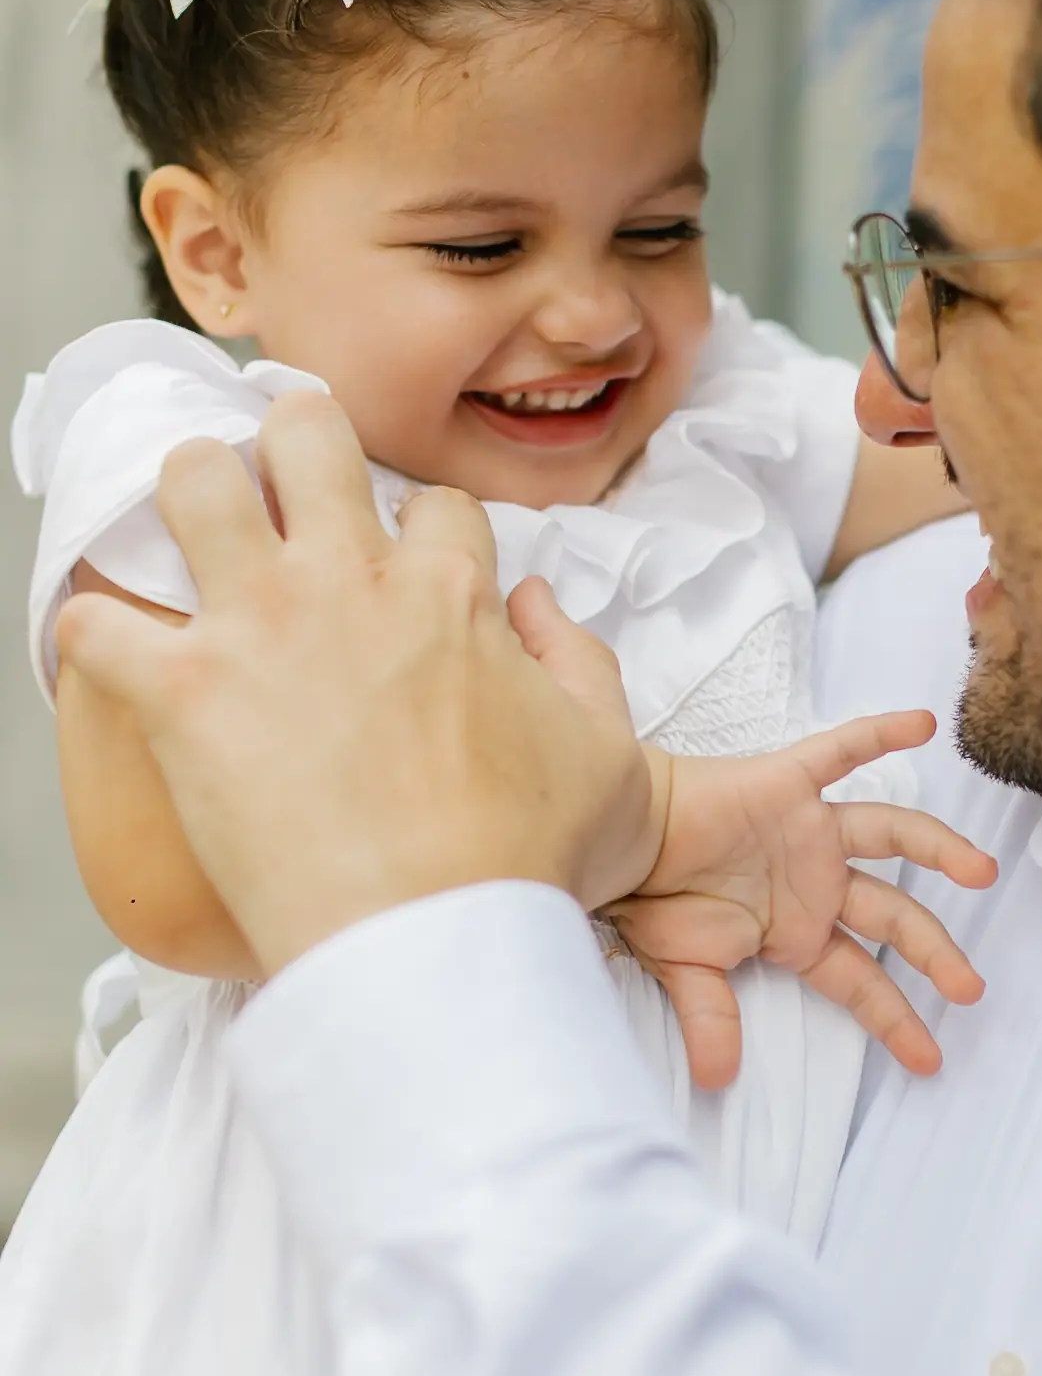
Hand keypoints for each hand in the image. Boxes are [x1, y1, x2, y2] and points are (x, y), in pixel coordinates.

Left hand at [55, 399, 665, 976]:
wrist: (437, 940)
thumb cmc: (527, 864)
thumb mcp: (614, 760)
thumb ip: (583, 666)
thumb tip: (537, 607)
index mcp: (451, 593)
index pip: (432, 504)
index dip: (419, 531)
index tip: (404, 567)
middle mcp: (349, 583)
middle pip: (305, 435)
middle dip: (290, 443)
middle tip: (279, 486)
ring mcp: (260, 627)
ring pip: (193, 481)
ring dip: (186, 497)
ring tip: (186, 534)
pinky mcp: (181, 693)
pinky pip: (94, 624)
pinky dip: (93, 637)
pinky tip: (111, 659)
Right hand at [511, 578, 997, 1087]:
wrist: (612, 841)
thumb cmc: (647, 899)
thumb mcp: (684, 969)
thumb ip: (711, 1020)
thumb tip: (719, 1081)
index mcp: (798, 930)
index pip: (860, 981)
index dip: (895, 1020)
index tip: (930, 1060)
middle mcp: (815, 880)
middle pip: (893, 918)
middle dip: (935, 954)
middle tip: (972, 990)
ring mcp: (808, 830)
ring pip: (891, 836)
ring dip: (939, 850)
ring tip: (983, 871)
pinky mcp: (787, 783)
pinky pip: (840, 751)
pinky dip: (879, 733)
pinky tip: (923, 722)